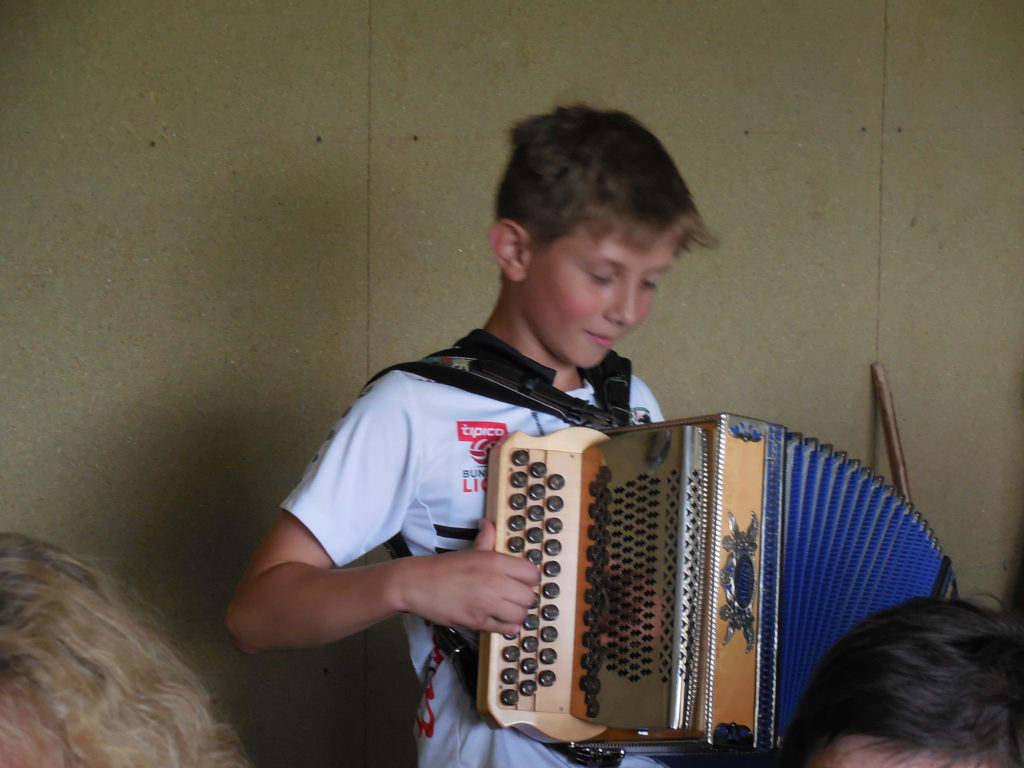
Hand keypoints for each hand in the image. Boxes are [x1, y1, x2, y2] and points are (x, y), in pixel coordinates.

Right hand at [398, 518, 538, 634]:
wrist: (417, 584)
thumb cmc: (443, 568)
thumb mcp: (470, 550)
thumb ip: (486, 538)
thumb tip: (488, 523)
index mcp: (495, 561)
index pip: (532, 573)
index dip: (529, 579)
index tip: (522, 581)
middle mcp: (494, 582)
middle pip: (529, 596)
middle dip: (524, 598)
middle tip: (514, 597)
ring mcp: (487, 604)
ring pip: (520, 614)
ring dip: (516, 614)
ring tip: (507, 610)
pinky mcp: (478, 621)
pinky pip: (505, 628)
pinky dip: (506, 627)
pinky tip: (500, 620)